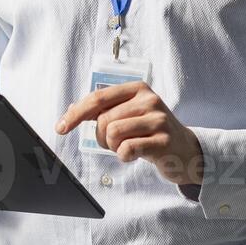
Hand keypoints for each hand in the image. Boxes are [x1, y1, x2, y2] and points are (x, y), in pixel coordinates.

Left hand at [54, 82, 203, 185]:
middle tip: (115, 142)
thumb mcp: (130, 114)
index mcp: (137, 89)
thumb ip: (104, 109)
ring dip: (113, 146)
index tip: (60, 128)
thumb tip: (72, 109)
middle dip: (101, 136)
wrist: (185, 150)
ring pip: (113, 133)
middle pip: (103, 119)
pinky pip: (127, 149)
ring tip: (126, 147)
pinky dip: (123, 155)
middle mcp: (149, 100)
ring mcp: (158, 119)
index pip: (97, 98)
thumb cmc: (151, 131)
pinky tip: (134, 155)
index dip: (75, 114)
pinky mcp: (163, 140)